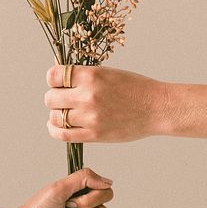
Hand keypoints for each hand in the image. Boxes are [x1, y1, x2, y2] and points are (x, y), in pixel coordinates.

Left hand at [45, 64, 167, 142]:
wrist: (156, 108)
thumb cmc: (134, 88)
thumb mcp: (108, 73)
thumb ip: (84, 76)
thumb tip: (59, 77)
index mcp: (91, 76)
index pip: (53, 76)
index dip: (53, 79)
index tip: (58, 82)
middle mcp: (88, 95)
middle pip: (50, 98)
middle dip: (54, 97)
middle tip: (62, 99)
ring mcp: (90, 117)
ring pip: (55, 117)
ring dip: (55, 114)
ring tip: (63, 113)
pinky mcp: (94, 134)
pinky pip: (63, 134)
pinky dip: (54, 129)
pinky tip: (55, 126)